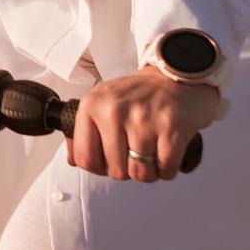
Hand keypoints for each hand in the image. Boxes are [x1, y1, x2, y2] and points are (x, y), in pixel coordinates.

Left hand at [68, 71, 224, 182]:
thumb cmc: (140, 95)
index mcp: (93, 105)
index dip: (100, 168)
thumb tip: (74, 160)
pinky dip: (168, 168)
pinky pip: (166, 169)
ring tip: (152, 152)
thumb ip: (85, 130)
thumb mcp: (103, 102)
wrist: (175, 76)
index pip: (85, 158)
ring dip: (149, 171)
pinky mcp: (171, 127)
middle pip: (116, 171)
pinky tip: (166, 152)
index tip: (110, 161)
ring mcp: (143, 118)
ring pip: (141, 173)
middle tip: (136, 153)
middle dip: (128, 170)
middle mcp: (115, 110)